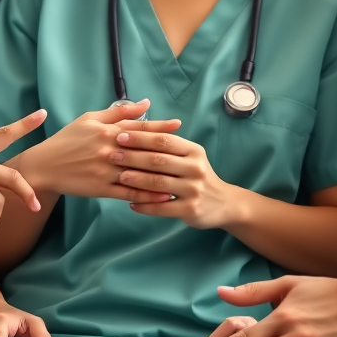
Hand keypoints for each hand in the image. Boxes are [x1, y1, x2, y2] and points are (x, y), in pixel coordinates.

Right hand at [16, 99, 174, 204]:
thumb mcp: (90, 119)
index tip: (177, 124)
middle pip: (142, 150)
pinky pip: (128, 192)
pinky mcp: (100, 189)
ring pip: (137, 173)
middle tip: (187, 152)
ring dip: (161, 175)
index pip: (137, 127)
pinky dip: (146, 194)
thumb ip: (119, 112)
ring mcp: (105, 170)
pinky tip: (162, 195)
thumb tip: (145, 103)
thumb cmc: (67, 139)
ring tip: (181, 177)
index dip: (159, 126)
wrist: (44, 166)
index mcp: (106, 131)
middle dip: (165, 150)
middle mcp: (108, 149)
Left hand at [110, 129, 237, 229]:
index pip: (164, 140)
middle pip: (158, 160)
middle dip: (133, 157)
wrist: (223, 203)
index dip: (141, 137)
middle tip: (112, 155)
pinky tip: (131, 203)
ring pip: (158, 183)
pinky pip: (162, 208)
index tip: (120, 135)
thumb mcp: (190, 155)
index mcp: (193, 151)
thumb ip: (169, 144)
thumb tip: (138, 127)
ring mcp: (193, 189)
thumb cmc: (198, 175)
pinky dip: (145, 206)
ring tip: (119, 177)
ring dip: (136, 180)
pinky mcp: (190, 209)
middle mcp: (195, 168)